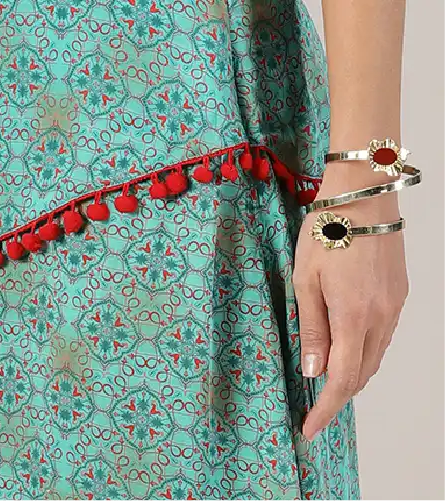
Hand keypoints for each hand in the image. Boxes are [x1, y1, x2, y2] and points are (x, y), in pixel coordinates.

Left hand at [293, 172, 408, 439]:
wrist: (363, 198)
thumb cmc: (324, 234)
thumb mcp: (305, 282)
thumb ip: (312, 329)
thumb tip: (314, 372)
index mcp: (353, 317)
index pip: (341, 379)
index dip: (326, 408)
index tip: (309, 428)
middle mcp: (381, 318)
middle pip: (362, 374)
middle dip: (338, 396)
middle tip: (313, 407)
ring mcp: (395, 307)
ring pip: (375, 357)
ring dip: (352, 375)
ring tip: (326, 382)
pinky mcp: (399, 295)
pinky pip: (383, 337)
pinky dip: (364, 353)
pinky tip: (347, 349)